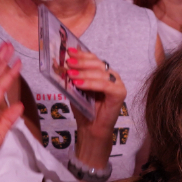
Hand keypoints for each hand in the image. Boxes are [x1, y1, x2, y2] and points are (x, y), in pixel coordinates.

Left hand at [66, 47, 127, 163]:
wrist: (91, 129)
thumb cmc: (84, 109)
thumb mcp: (75, 89)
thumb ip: (72, 77)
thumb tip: (61, 64)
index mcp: (102, 73)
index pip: (94, 59)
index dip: (82, 54)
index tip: (69, 52)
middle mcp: (112, 76)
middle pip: (98, 64)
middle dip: (82, 62)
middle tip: (68, 62)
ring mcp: (117, 84)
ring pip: (101, 73)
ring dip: (84, 72)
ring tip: (70, 74)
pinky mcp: (120, 94)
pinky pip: (105, 86)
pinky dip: (91, 83)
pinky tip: (78, 84)